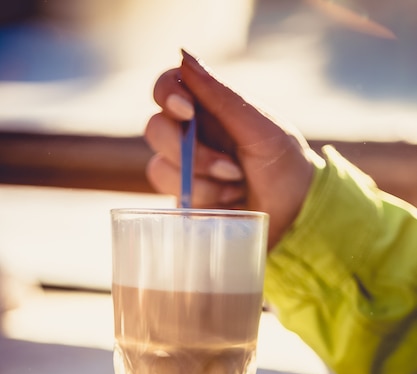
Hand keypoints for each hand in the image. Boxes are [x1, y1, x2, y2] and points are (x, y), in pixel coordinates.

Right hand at [145, 50, 320, 248]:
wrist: (294, 211)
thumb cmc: (283, 163)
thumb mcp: (258, 127)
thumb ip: (220, 96)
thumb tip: (184, 54)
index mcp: (208, 106)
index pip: (168, 86)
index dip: (167, 94)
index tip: (187, 110)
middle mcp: (190, 133)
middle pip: (156, 129)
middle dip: (191, 153)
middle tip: (231, 169)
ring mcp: (184, 167)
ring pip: (160, 167)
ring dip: (202, 180)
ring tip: (237, 185)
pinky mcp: (182, 197)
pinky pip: (170, 194)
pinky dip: (202, 198)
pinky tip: (228, 201)